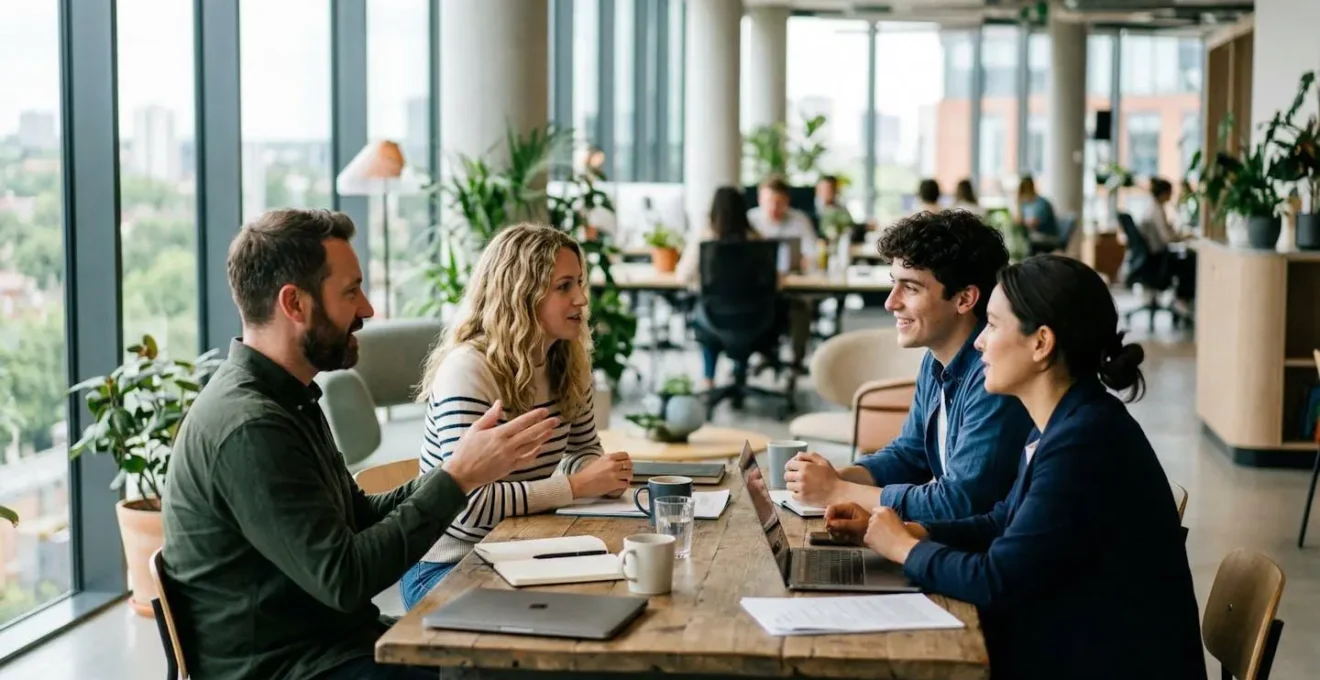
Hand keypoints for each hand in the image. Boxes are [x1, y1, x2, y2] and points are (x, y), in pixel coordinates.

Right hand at [443, 402, 557, 493]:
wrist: (461, 474)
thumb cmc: (465, 450)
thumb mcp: (475, 429)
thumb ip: (489, 417)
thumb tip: (499, 403)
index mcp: (499, 434)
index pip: (521, 423)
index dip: (535, 416)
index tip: (545, 411)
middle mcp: (507, 446)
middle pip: (531, 434)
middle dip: (545, 426)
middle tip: (556, 420)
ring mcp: (510, 458)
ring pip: (531, 447)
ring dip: (543, 439)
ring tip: (552, 432)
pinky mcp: (510, 468)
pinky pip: (526, 460)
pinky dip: (535, 453)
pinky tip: (540, 448)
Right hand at [569, 451, 632, 497]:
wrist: (581, 483)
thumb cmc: (586, 474)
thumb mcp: (598, 461)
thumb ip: (608, 461)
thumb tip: (616, 462)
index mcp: (608, 457)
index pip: (625, 455)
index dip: (627, 460)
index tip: (626, 464)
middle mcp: (612, 464)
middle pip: (629, 464)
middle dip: (629, 469)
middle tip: (626, 473)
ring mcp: (614, 474)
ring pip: (629, 474)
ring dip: (628, 478)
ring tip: (624, 480)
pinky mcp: (614, 484)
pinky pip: (626, 484)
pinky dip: (624, 485)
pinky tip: (620, 486)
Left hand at [784, 452, 840, 505]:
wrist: (837, 492)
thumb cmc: (831, 477)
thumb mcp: (823, 462)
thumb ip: (810, 456)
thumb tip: (797, 455)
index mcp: (805, 466)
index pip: (789, 465)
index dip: (790, 467)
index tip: (793, 469)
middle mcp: (801, 476)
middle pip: (786, 476)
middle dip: (791, 476)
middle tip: (797, 478)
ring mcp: (801, 488)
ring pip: (789, 486)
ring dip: (794, 485)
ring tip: (802, 485)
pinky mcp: (802, 498)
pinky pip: (793, 495)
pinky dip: (797, 494)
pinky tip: (804, 492)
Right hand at [824, 502, 869, 539]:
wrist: (878, 536)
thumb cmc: (871, 527)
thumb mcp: (858, 525)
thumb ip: (844, 524)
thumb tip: (831, 523)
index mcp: (849, 508)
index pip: (832, 508)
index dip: (828, 515)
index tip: (827, 524)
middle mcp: (845, 513)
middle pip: (830, 517)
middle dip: (831, 525)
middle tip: (833, 532)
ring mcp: (844, 521)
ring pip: (832, 525)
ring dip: (834, 531)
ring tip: (841, 536)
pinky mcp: (844, 529)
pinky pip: (835, 532)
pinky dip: (837, 536)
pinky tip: (843, 538)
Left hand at [863, 507, 923, 564]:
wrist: (903, 547)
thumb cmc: (905, 537)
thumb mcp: (900, 521)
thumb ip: (889, 518)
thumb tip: (885, 523)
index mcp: (885, 510)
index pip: (876, 511)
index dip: (879, 519)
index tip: (882, 524)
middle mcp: (876, 516)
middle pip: (871, 521)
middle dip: (875, 527)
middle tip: (884, 534)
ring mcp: (871, 526)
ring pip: (869, 530)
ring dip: (873, 535)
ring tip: (884, 541)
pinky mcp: (867, 536)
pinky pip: (867, 539)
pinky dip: (872, 543)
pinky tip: (881, 545)